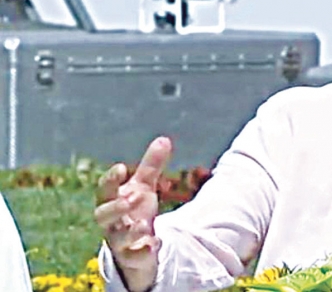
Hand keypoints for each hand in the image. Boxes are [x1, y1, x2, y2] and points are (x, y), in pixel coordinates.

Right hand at [94, 136, 172, 291]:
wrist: (136, 243)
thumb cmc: (135, 209)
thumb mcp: (144, 187)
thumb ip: (151, 165)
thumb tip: (164, 139)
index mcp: (111, 200)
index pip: (104, 190)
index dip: (110, 180)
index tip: (120, 168)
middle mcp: (111, 221)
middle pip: (102, 215)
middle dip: (115, 207)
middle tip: (133, 198)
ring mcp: (119, 240)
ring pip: (116, 238)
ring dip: (129, 231)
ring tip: (145, 224)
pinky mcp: (131, 257)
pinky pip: (132, 258)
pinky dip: (141, 252)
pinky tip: (153, 244)